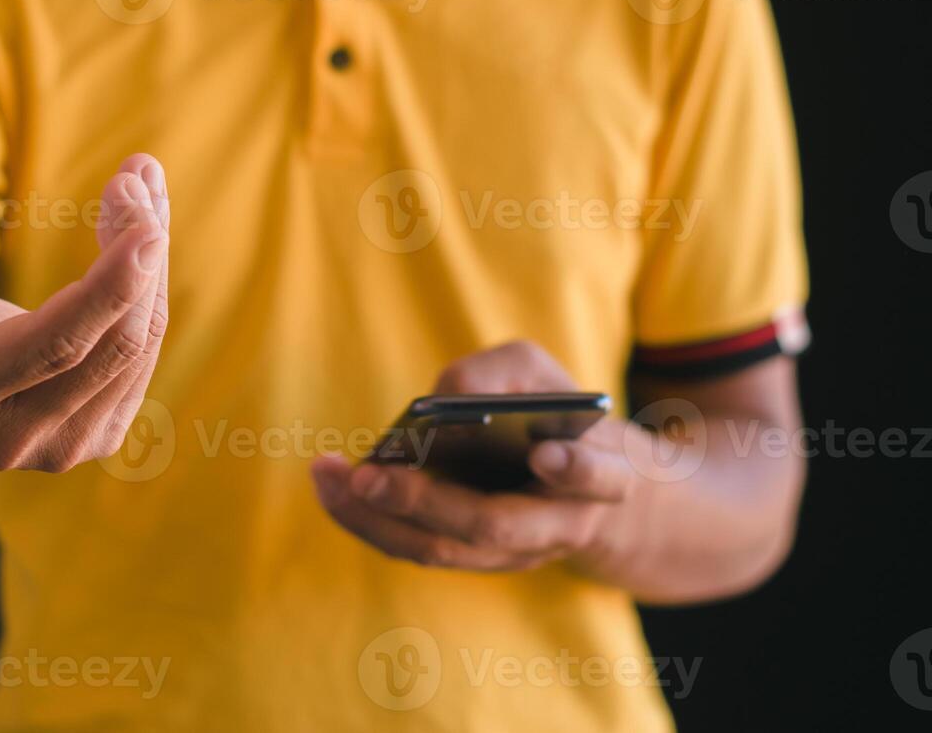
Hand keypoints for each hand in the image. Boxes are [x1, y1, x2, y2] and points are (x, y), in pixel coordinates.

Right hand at [0, 154, 169, 472]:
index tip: (149, 228)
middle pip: (110, 342)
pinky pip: (144, 350)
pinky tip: (141, 230)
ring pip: (138, 341)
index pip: (53, 346)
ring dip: (150, 257)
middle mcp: (17, 438)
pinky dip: (150, 283)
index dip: (106, 289)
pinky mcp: (101, 434)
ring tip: (138, 185)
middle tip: (135, 174)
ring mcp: (64, 446)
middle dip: (135, 250)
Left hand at [311, 341, 645, 573]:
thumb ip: (503, 373)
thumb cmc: (554, 414)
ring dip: (378, 517)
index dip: (576, 470)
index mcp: (600, 475)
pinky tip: (333, 484)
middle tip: (369, 475)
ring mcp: (513, 553)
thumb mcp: (540, 376)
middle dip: (427, 501)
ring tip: (331, 476)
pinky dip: (370, 520)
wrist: (585, 488)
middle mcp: (559, 526)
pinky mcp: (471, 557)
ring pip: (442, 548)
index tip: (546, 454)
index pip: (597, 479)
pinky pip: (415, 548)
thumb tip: (448, 392)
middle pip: (493, 526)